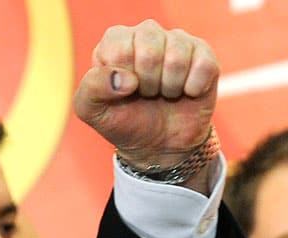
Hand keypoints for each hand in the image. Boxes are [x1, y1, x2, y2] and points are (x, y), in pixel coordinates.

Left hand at [74, 20, 218, 178]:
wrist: (157, 145)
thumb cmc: (122, 121)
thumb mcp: (92, 110)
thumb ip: (92, 89)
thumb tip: (127, 79)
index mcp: (115, 42)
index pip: (118, 49)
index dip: (121, 80)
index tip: (123, 91)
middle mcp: (146, 34)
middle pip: (149, 52)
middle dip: (147, 84)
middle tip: (145, 94)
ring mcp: (177, 41)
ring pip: (177, 58)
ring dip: (169, 87)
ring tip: (162, 93)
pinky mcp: (204, 53)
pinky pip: (203, 65)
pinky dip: (192, 89)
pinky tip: (185, 92)